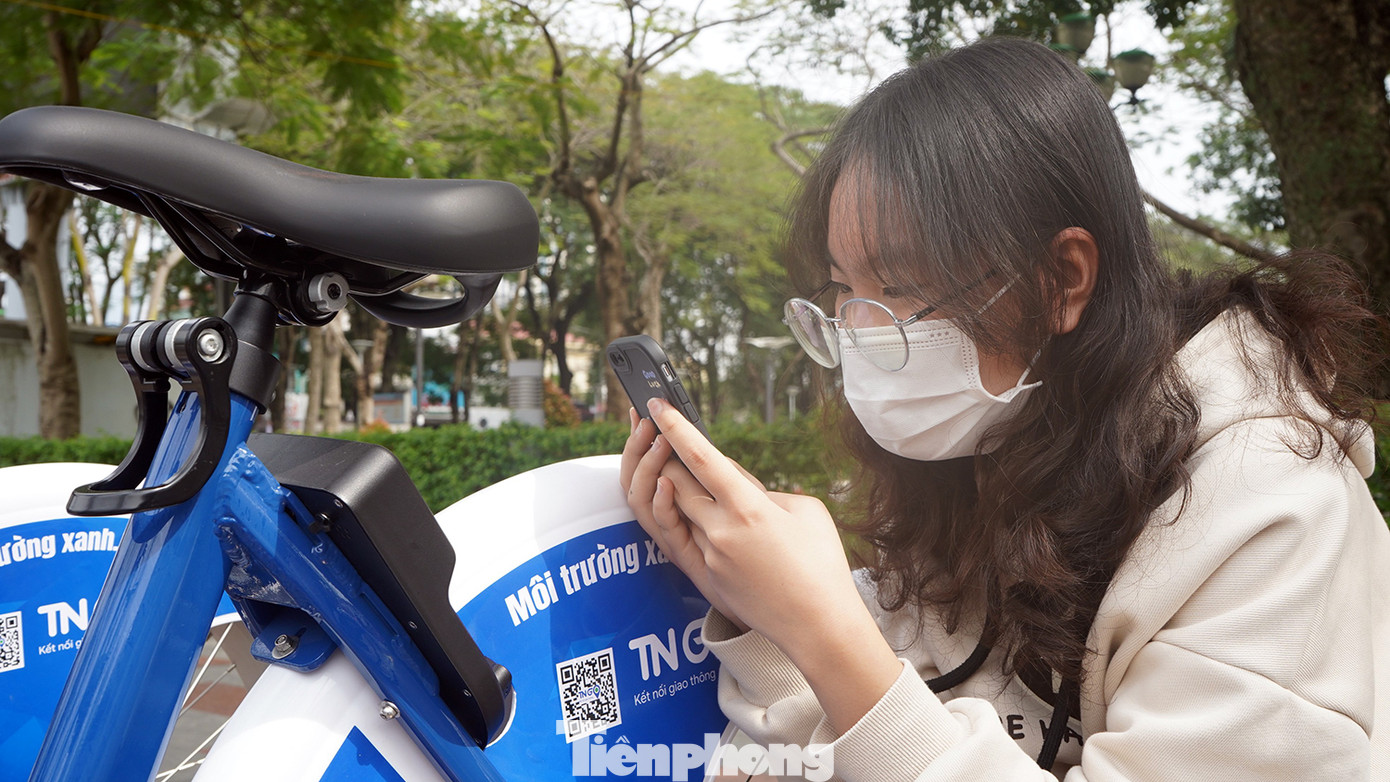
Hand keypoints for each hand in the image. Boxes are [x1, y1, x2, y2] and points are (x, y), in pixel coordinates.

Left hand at [621, 400, 905, 732]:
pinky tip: (717, 525)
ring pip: (681, 513)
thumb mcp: (805, 511)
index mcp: (748, 508)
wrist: (818, 625)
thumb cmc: (821, 563)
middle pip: (676, 483)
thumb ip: (766, 492)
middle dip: (665, 457)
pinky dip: (700, 526)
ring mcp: (710, 557)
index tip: (657, 405)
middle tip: (658, 435)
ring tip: (689, 477)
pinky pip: (693, 541)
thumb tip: (740, 486)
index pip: (702, 458)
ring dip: (682, 493)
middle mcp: (721, 531)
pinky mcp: (707, 579)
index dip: (676, 428)